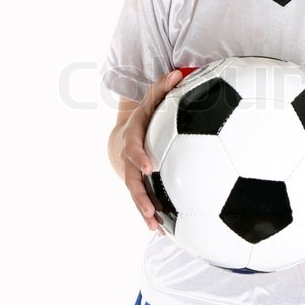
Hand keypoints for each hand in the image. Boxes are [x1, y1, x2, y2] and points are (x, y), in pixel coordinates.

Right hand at [121, 70, 182, 230]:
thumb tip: (180, 73)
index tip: (150, 168)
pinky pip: (144, 201)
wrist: (125, 136)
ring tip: (157, 229)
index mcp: (133, 139)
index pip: (133, 148)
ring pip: (136, 196)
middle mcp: (131, 160)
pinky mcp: (141, 187)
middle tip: (151, 209)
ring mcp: (133, 175)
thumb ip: (163, 88)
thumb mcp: (151, 100)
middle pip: (131, 180)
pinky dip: (152, 216)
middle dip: (140, 196)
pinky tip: (164, 232)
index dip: (139, 158)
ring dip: (145, 213)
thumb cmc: (145, 117)